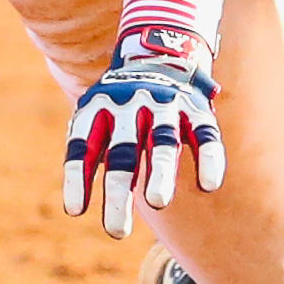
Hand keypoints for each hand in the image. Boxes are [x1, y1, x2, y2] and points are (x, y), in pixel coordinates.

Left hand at [63, 36, 218, 238]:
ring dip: (159, 173)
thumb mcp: (95, 118)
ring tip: (155, 203)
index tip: (74, 212)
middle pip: (122, 153)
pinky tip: (208, 185)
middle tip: (115, 232)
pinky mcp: (197, 109)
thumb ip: (87, 155)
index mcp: (98, 109)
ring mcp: (166, 106)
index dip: (77, 178)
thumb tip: (75, 208)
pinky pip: (205, 135)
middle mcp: (130, 106)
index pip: (83, 146)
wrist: (158, 51)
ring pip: (163, 143)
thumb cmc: (117, 105)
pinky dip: (209, 158)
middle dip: (118, 192)